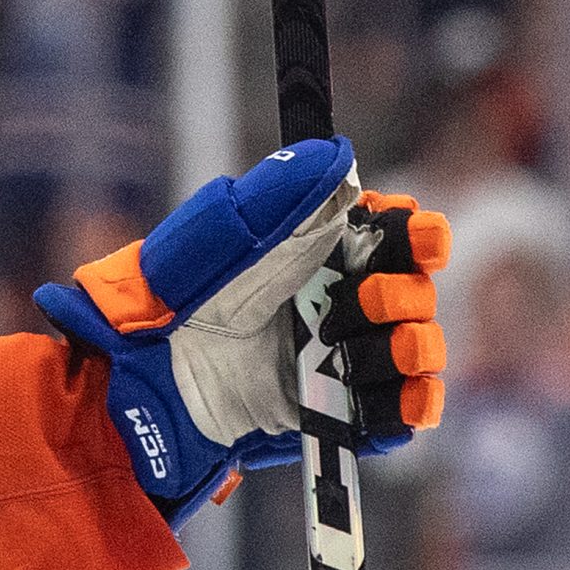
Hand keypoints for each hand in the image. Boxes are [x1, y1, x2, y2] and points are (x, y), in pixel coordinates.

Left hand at [31, 140, 447, 517]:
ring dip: (406, 346)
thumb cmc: (178, 294)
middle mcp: (344, 303)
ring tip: (349, 347)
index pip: (401, 235)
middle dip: (401, 293)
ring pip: (418, 351)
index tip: (415, 235)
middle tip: (360, 298)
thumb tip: (337, 154)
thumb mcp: (221, 234)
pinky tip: (394, 395)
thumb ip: (278, 192)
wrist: (150, 375)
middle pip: (416, 292)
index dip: (419, 233)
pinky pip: (402, 414)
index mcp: (325, 252)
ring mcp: (345, 360)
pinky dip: (412, 405)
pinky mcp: (339, 414)